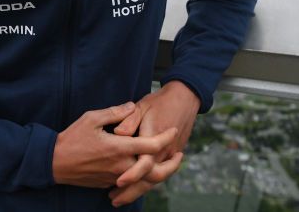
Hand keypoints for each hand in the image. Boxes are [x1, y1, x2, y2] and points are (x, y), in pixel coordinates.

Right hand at [52, 102, 177, 188]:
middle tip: (179, 155)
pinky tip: (145, 167)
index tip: (173, 130)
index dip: (165, 137)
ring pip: (144, 180)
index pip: (150, 145)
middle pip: (154, 170)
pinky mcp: (109, 183)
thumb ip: (115, 112)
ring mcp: (115, 177)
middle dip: (171, 165)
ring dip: (159, 172)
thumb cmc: (72, 138)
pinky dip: (142, 177)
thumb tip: (131, 105)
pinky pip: (131, 182)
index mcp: (119, 147)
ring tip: (167, 162)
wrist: (55, 162)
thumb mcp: (92, 118)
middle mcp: (121, 165)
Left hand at [107, 81, 200, 206]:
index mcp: (154, 138)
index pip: (144, 163)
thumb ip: (129, 119)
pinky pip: (160, 174)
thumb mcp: (142, 106)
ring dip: (138, 190)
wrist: (185, 99)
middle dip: (132, 192)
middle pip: (149, 179)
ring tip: (120, 198)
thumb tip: (118, 133)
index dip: (132, 174)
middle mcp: (164, 151)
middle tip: (113, 199)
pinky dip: (147, 183)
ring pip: (155, 179)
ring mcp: (170, 155)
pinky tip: (135, 187)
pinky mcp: (173, 155)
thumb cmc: (159, 102)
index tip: (118, 183)